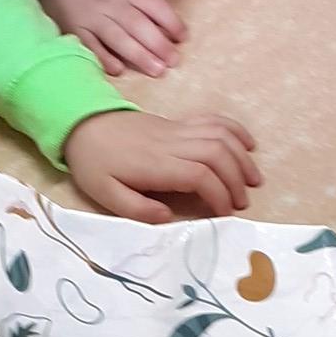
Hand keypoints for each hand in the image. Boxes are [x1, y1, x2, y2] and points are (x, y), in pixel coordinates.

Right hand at [44, 0, 185, 80]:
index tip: (182, 38)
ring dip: (139, 56)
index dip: (171, 22)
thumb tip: (165, 14)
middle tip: (173, 61)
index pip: (155, 5)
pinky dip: (104, 58)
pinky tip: (118, 70)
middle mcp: (112, 3)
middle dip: (159, 45)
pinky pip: (91, 45)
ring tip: (156, 70)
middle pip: (139, 26)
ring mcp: (93, 17)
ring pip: (119, 38)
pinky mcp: (76, 29)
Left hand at [65, 109, 260, 224]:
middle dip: (236, 179)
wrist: (82, 124)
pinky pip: (213, 120)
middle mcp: (171, 143)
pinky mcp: (178, 123)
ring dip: (241, 157)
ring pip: (220, 135)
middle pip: (217, 154)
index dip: (218, 194)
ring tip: (253, 180)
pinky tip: (248, 145)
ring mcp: (177, 129)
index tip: (225, 214)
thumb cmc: (94, 164)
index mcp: (155, 164)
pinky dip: (235, 130)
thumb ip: (137, 209)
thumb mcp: (104, 194)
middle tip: (242, 203)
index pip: (199, 175)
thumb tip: (169, 216)